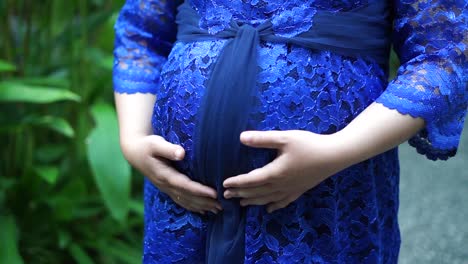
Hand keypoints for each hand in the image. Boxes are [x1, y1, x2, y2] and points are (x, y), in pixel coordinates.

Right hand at [120, 135, 221, 214]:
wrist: (134, 152)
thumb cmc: (147, 145)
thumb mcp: (155, 144)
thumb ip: (168, 149)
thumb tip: (181, 153)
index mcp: (164, 175)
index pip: (185, 185)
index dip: (200, 190)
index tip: (214, 193)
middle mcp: (166, 185)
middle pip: (188, 197)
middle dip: (205, 202)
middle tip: (222, 205)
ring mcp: (166, 188)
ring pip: (185, 201)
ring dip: (201, 206)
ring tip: (217, 210)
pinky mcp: (167, 188)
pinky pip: (181, 201)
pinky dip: (193, 207)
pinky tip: (203, 211)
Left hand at [223, 130, 350, 212]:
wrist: (335, 156)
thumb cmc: (309, 144)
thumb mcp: (284, 138)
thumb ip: (262, 139)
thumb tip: (241, 137)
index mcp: (275, 173)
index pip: (250, 180)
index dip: (236, 182)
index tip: (224, 184)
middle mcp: (281, 185)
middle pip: (257, 192)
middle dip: (240, 193)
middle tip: (226, 196)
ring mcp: (291, 190)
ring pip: (268, 199)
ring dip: (253, 201)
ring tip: (242, 203)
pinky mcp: (300, 190)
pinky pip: (284, 202)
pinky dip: (274, 205)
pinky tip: (270, 209)